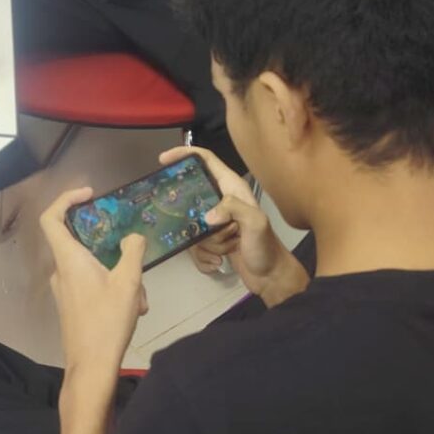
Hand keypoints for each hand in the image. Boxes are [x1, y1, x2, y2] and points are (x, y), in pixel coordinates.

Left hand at [40, 187, 148, 377]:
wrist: (92, 368)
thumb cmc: (107, 321)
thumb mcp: (129, 281)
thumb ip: (133, 251)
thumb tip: (133, 237)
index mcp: (69, 259)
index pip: (51, 218)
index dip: (66, 199)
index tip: (90, 195)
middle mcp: (61, 271)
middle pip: (79, 240)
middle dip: (111, 244)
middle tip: (132, 254)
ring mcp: (64, 289)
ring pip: (91, 265)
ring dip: (118, 272)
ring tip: (140, 295)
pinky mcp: (71, 305)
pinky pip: (91, 282)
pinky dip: (113, 286)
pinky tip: (135, 306)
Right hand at [159, 146, 308, 305]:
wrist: (270, 278)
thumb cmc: (266, 247)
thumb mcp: (255, 223)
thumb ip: (233, 209)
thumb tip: (207, 216)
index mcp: (232, 188)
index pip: (206, 160)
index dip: (185, 155)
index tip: (163, 160)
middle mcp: (222, 201)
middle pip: (191, 199)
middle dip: (196, 220)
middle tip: (204, 230)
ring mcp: (215, 222)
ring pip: (192, 226)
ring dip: (207, 243)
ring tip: (229, 247)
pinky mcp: (211, 241)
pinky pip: (195, 247)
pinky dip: (204, 258)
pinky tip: (219, 262)